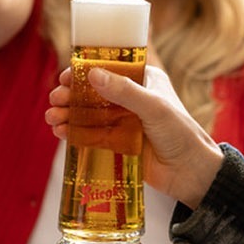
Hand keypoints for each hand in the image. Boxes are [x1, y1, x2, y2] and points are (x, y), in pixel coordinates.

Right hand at [45, 63, 222, 206]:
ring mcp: (123, 122)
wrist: (192, 174)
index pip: (109, 70)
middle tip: (55, 99)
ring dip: (68, 114)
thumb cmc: (181, 133)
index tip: (66, 76)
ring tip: (51, 118)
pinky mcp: (117, 144)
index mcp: (144, 81)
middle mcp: (131, 99)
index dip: (84, 71)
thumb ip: (124, 92)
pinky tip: (60, 132)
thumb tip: (92, 74)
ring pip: (88, 114)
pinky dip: (74, 133)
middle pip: (93, 92)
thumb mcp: (154, 108)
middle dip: (71, 95)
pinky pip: (90, 135)